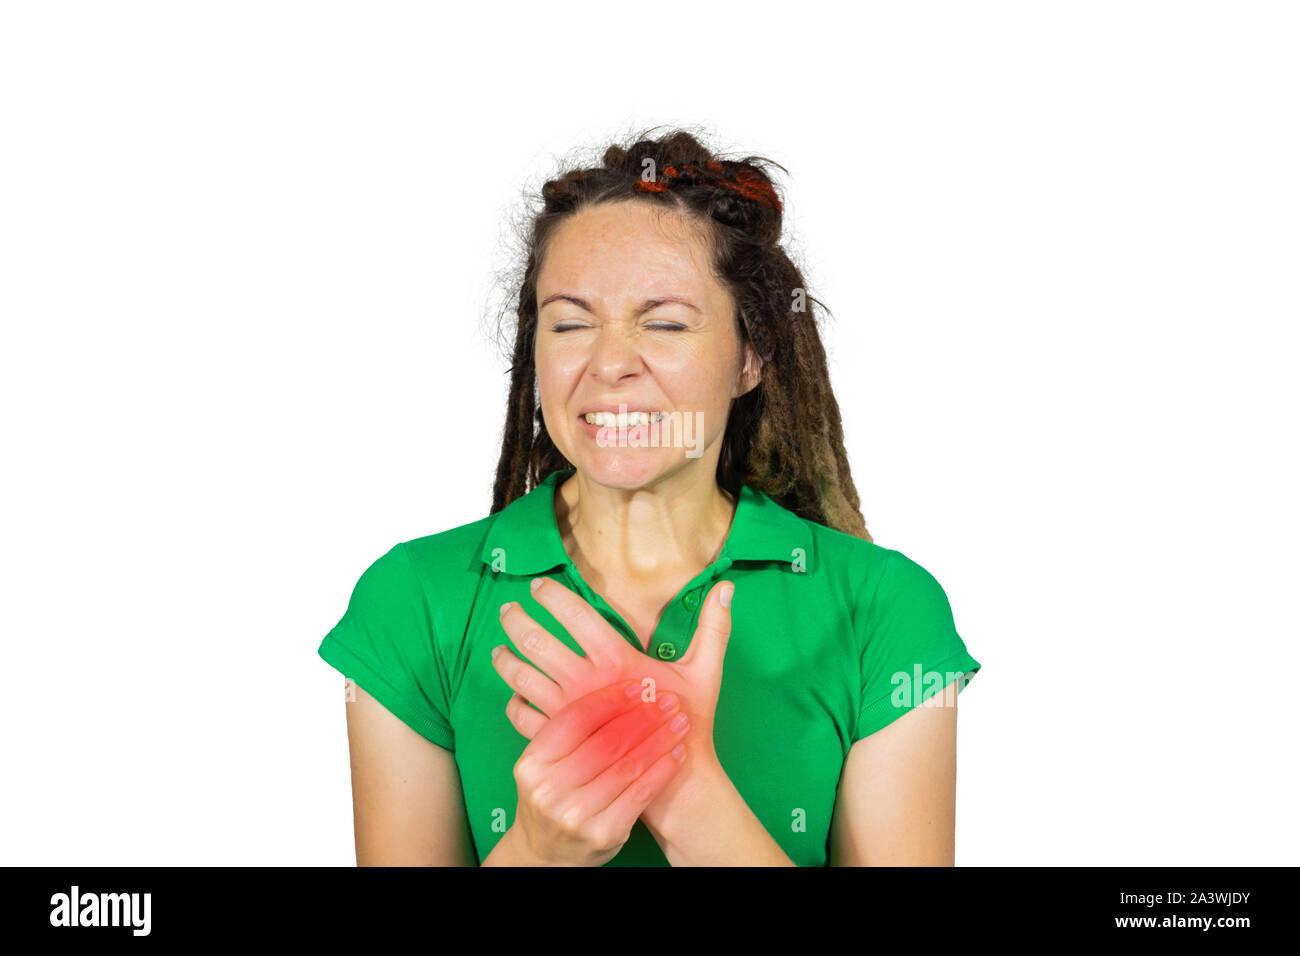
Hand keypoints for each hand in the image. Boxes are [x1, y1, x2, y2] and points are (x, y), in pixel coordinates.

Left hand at [492, 576, 734, 832]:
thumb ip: (714, 627)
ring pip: (520, 676)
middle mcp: (583, 680)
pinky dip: (512, 700)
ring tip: (499, 648)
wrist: (674, 782)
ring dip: (505, 658)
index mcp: (614, 658)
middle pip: (534, 640)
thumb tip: (728, 587)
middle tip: (508, 610)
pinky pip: (519, 714)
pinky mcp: (555, 739)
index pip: (573, 612)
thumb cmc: (689, 723)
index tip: (539, 585)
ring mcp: (564, 711)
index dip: (552, 594)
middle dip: (516, 620)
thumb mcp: (705, 671)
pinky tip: (514, 692)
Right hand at [500, 679, 690, 865]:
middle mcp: (550, 789)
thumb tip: (603, 673)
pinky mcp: (603, 834)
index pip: (576, 719)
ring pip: (627, 766)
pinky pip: (640, 794)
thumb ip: (568, 728)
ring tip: (680, 721)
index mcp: (533, 762)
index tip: (638, 684)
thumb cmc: (553, 794)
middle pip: (606, 741)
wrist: (546, 854)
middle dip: (643, 716)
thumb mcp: (544, 762)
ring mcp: (576, 814)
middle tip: (668, 699)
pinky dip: (662, 770)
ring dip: (659, 739)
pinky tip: (677, 753)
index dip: (610, 698)